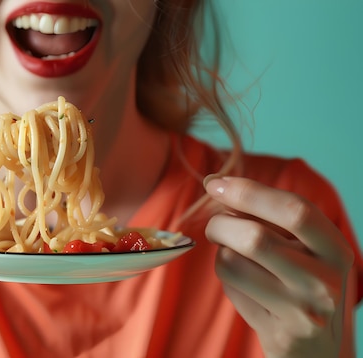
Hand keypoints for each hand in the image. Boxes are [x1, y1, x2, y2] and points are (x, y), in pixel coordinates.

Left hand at [204, 176, 354, 357]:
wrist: (319, 347)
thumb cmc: (304, 282)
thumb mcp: (306, 248)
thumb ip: (270, 217)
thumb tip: (215, 184)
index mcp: (335, 249)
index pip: (293, 211)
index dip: (249, 192)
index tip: (216, 184)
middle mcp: (323, 281)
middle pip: (254, 238)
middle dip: (220, 224)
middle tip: (215, 226)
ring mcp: (301, 311)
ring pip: (232, 264)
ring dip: (221, 253)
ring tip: (234, 257)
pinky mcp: (278, 332)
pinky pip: (231, 289)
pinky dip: (226, 278)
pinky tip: (243, 283)